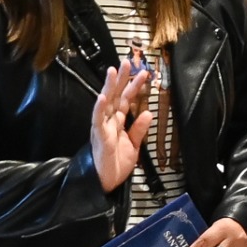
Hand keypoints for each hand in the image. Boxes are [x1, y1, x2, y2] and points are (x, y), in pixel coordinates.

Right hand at [88, 56, 156, 192]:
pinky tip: (102, 97)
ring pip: (105, 103)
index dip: (134, 86)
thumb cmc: (116, 165)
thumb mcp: (134, 146)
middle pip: (115, 96)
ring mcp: (102, 128)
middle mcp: (108, 122)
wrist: (106, 184)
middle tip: (127, 61)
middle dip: (120, 79)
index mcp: (117, 122)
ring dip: (109, 87)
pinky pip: (98, 121)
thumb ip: (139, 129)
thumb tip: (148, 112)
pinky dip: (99, 108)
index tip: (144, 72)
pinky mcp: (99, 137)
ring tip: (112, 71)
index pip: (126, 100)